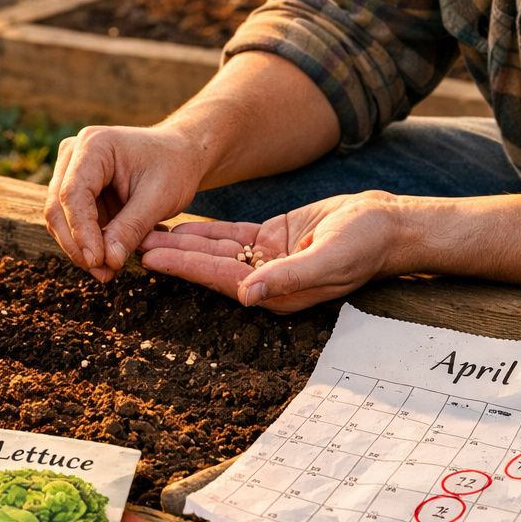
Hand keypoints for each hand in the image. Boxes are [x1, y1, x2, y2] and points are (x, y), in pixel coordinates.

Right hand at [44, 125, 205, 280]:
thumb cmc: (174, 167)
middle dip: (77, 245)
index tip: (97, 261)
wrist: (180, 154)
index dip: (81, 231)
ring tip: (108, 271)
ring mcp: (71, 171)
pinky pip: (71, 222)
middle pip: (58, 207)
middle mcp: (74, 154)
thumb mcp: (160, 198)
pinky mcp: (76, 190)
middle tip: (103, 273)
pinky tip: (109, 260)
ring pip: (60, 218)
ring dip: (80, 249)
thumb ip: (131, 228)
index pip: (73, 193)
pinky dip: (87, 244)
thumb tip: (107, 261)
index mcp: (94, 145)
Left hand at [138, 191, 406, 312]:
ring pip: (215, 250)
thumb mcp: (328, 260)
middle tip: (131, 244)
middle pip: (209, 266)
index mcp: (276, 293)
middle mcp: (266, 281)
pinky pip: (231, 236)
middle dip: (172, 256)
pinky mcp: (272, 239)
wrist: (388, 226)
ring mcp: (267, 260)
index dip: (185, 268)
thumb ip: (288, 278)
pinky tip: (180, 226)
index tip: (152, 258)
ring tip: (146, 232)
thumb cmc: (364, 246)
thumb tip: (248, 296)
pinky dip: (206, 231)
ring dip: (182, 242)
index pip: (220, 279)